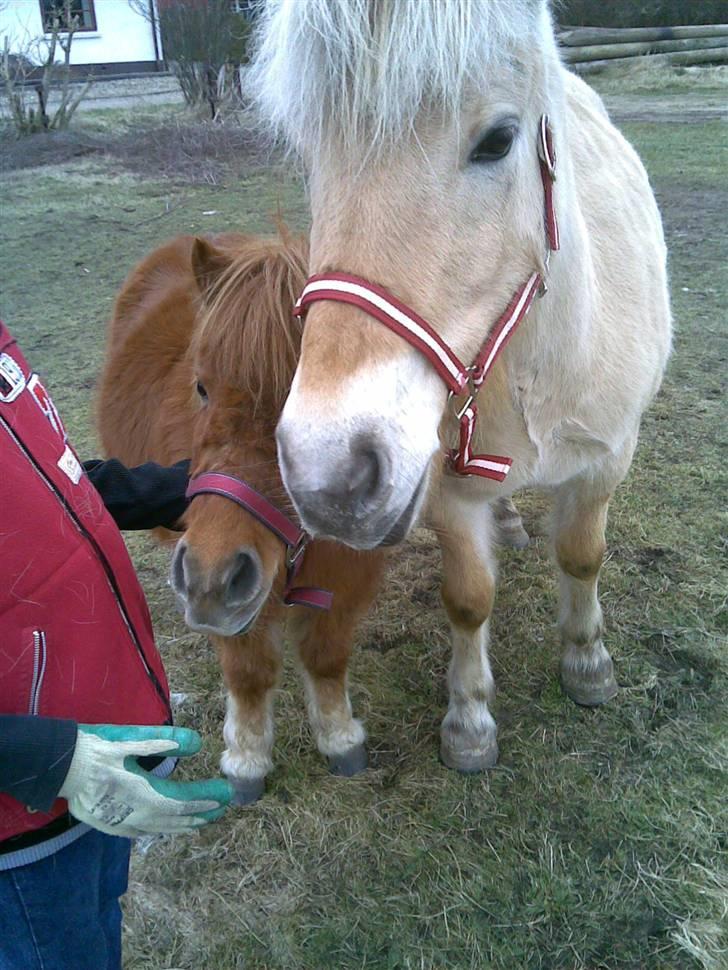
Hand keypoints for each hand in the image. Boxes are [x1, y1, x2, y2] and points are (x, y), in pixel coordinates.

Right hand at [58, 724, 232, 837]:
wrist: (59, 767)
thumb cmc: (95, 749)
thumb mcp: (130, 739)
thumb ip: (164, 742)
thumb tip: (196, 742)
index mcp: (142, 794)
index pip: (183, 801)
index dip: (205, 798)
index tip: (226, 793)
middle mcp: (135, 814)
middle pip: (175, 818)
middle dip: (201, 812)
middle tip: (223, 807)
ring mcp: (122, 823)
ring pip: (160, 829)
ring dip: (184, 824)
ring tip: (203, 820)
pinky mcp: (111, 825)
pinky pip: (144, 832)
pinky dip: (162, 829)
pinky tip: (169, 827)